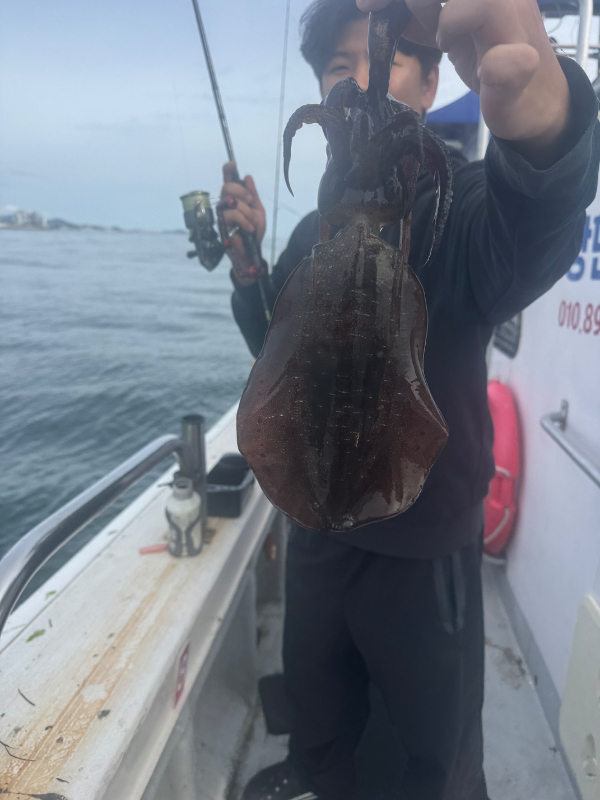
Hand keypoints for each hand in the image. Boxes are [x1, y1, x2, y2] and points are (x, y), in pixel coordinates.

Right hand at [220, 161, 266, 276]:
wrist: (253, 250)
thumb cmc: (254, 230)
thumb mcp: (258, 210)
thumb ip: (253, 194)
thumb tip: (247, 177)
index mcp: (235, 198)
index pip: (228, 180)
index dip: (228, 170)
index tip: (233, 163)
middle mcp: (225, 203)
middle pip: (226, 186)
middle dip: (242, 192)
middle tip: (251, 201)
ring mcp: (221, 214)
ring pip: (232, 202)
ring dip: (246, 211)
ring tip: (252, 223)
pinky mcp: (221, 225)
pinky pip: (233, 215)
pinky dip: (244, 220)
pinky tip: (249, 228)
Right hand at [356, 0, 570, 167]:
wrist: (537, 102)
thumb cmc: (524, 105)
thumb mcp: (515, 100)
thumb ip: (509, 77)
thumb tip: (497, 61)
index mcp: (503, 10)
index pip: (474, 1)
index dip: (451, 17)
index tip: (444, 44)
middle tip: (367, 6)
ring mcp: (473, 3)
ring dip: (399, 0)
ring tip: (367, 8)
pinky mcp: (461, 15)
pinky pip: (428, 5)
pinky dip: (403, 11)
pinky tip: (380, 16)